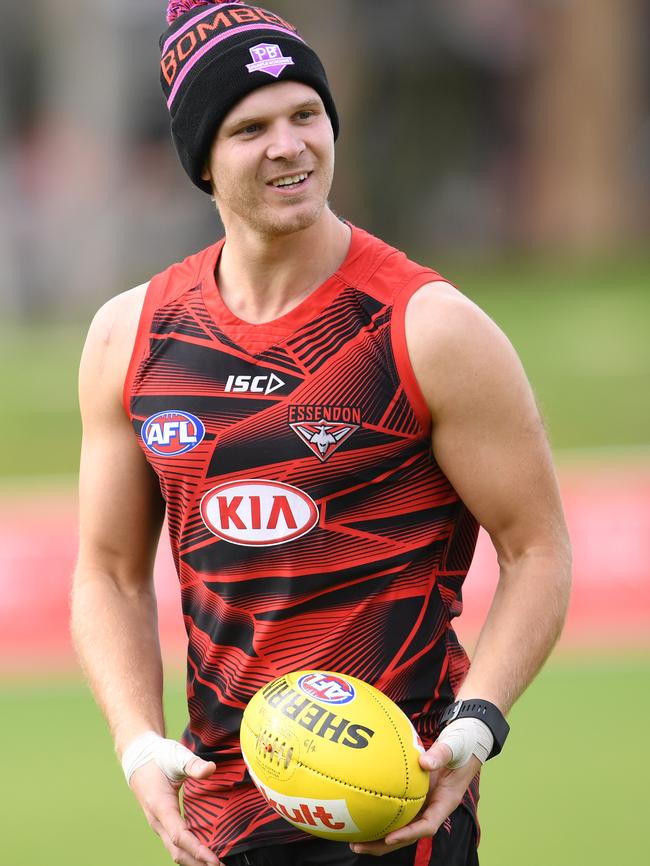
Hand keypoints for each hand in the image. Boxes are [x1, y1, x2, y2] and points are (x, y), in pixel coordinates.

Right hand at [130, 752, 221, 865]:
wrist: (138, 757)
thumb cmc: (158, 757)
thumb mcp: (176, 756)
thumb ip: (194, 764)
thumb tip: (211, 768)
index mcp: (161, 807)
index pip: (180, 836)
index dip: (197, 850)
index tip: (215, 860)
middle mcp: (158, 821)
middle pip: (178, 851)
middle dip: (198, 863)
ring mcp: (159, 824)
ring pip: (175, 850)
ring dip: (194, 861)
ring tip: (215, 865)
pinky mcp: (162, 823)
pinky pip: (175, 843)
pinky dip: (189, 852)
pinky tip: (203, 854)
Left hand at [349, 741, 480, 856]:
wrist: (464, 744)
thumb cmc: (460, 746)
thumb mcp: (454, 747)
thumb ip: (440, 754)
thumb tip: (423, 762)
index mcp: (445, 802)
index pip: (427, 825)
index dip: (408, 834)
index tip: (389, 837)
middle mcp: (433, 808)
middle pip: (408, 834)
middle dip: (384, 844)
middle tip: (359, 846)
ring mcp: (424, 804)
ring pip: (401, 826)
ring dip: (378, 835)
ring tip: (353, 840)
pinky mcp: (415, 796)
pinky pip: (397, 809)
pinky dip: (380, 813)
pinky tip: (361, 812)